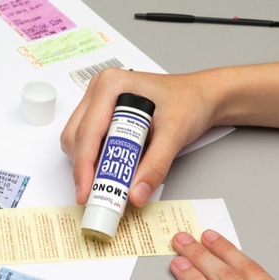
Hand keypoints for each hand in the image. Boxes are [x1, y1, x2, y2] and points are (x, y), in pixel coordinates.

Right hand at [60, 67, 221, 206]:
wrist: (202, 97)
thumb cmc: (190, 102)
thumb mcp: (175, 134)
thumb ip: (155, 166)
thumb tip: (136, 194)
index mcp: (111, 85)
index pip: (87, 132)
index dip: (84, 166)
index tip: (86, 193)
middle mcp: (100, 91)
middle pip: (76, 138)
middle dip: (85, 168)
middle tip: (99, 194)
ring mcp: (98, 102)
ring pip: (78, 142)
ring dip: (90, 165)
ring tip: (110, 183)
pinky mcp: (103, 115)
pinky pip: (89, 142)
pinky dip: (97, 160)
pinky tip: (113, 170)